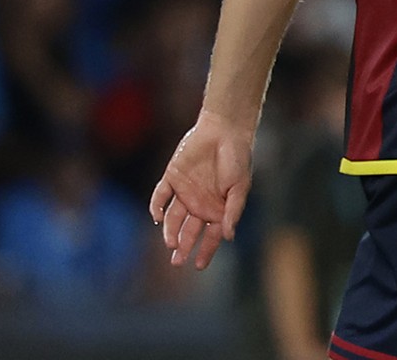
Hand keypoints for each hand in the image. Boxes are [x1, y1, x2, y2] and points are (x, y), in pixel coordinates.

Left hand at [148, 109, 254, 270]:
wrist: (224, 130)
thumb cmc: (238, 158)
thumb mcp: (240, 187)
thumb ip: (233, 211)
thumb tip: (229, 236)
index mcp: (218, 208)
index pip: (210, 235)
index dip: (206, 250)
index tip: (199, 266)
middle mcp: (200, 203)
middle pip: (189, 231)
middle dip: (184, 247)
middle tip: (177, 262)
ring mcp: (184, 192)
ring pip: (173, 218)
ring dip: (170, 232)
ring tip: (171, 244)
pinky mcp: (171, 178)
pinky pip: (160, 196)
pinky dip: (157, 207)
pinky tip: (157, 216)